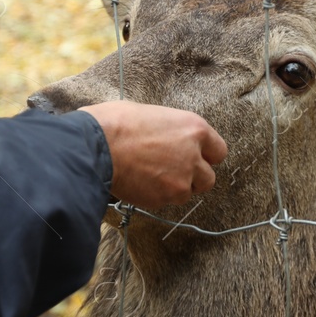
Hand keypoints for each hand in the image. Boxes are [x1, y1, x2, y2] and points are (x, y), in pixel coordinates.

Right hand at [80, 101, 227, 209]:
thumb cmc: (116, 123)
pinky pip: (166, 201)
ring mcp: (180, 180)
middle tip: (173, 171)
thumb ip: (170, 131)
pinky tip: (139, 183)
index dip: (206, 156)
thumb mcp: (152, 115)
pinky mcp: (164, 198)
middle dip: (194, 177)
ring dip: (174, 188)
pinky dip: (156, 196)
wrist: (96, 146)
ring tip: (151, 176)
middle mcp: (194, 155)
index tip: (195, 157)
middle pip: (209, 178)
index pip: (219, 151)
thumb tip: (168, 137)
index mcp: (194, 128)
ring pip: (187, 193)